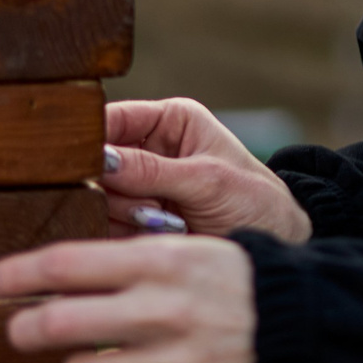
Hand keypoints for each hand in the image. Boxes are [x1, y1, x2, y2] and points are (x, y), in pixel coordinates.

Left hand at [0, 237, 256, 362]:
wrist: (301, 323)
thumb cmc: (227, 281)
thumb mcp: (183, 250)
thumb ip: (121, 260)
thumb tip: (44, 274)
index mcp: (159, 261)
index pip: (63, 263)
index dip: (10, 273)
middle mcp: (163, 309)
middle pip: (57, 324)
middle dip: (25, 328)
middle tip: (24, 330)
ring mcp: (176, 362)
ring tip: (103, 360)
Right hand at [102, 98, 311, 243]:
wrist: (273, 244)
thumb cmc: (254, 199)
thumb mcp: (208, 179)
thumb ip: (152, 170)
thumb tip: (100, 159)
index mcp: (169, 121)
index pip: (112, 118)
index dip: (92, 138)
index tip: (89, 163)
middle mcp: (147, 150)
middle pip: (96, 163)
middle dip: (118, 188)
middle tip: (152, 205)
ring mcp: (137, 188)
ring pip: (97, 197)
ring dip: (127, 214)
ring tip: (170, 221)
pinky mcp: (134, 221)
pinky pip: (105, 226)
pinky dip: (126, 234)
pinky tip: (161, 234)